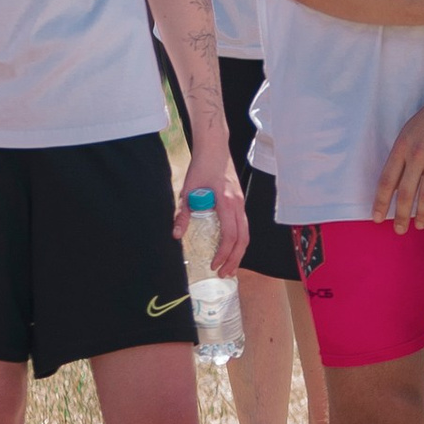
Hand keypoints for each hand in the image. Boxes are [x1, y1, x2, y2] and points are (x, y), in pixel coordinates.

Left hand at [175, 148, 248, 272]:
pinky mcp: (239, 201)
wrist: (215, 149)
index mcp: (227, 203)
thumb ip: (183, 214)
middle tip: (225, 274)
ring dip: (239, 252)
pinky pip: (243, 226)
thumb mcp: (188, 191)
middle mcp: (238, 205)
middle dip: (235, 259)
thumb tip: (177, 235)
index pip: (230, 236)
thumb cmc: (202, 168)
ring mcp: (241, 203)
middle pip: (243, 239)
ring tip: (230, 266)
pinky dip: (239, 240)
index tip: (213, 265)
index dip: (223, 254)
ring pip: (246, 233)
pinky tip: (231, 247)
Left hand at [374, 72, 423, 228]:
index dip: (381, 202)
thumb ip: (403, 155)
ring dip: (422, 214)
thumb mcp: (410, 130)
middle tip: (399, 230)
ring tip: (420, 226)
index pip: (387, 180)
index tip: (377, 218)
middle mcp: (418, 154)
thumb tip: (396, 181)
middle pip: (406, 192)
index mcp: (403, 146)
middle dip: (401, 215)